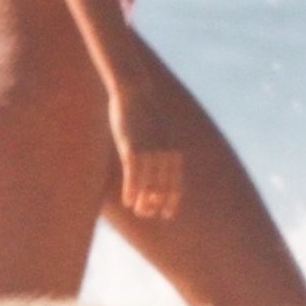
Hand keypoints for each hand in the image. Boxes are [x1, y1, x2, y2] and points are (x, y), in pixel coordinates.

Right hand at [107, 64, 183, 221]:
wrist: (135, 91)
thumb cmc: (144, 111)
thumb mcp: (158, 131)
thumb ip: (161, 147)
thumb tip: (158, 160)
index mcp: (174, 151)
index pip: (177, 184)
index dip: (172, 201)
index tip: (167, 213)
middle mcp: (165, 155)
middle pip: (163, 189)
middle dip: (156, 204)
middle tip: (147, 214)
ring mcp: (150, 153)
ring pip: (149, 187)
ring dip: (143, 202)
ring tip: (137, 211)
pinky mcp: (133, 150)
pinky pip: (134, 178)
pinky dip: (132, 192)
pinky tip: (128, 202)